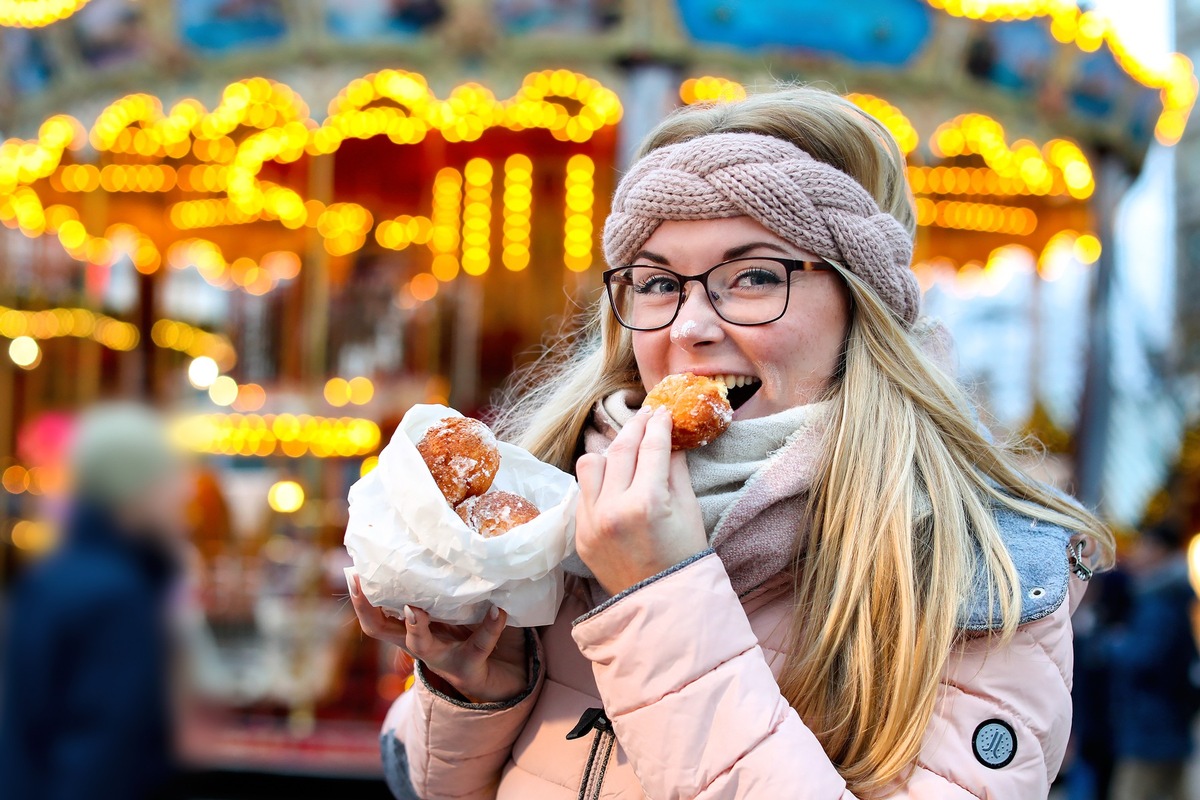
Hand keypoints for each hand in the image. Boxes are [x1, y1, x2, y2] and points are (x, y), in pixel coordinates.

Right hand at [349, 575, 528, 702]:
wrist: (486, 673)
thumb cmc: (458, 632)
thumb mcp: (441, 611)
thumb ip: (430, 589)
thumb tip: (423, 542)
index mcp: (407, 630)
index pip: (374, 618)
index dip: (360, 599)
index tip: (353, 573)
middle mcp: (417, 644)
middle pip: (382, 632)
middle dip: (370, 610)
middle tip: (363, 585)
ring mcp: (440, 656)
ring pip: (420, 645)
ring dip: (415, 627)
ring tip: (415, 608)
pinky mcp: (469, 664)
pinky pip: (479, 645)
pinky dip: (490, 626)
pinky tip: (498, 610)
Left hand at [575, 406, 707, 595]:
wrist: (660, 601)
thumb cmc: (683, 555)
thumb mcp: (689, 509)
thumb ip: (676, 469)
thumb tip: (668, 437)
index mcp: (647, 503)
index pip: (652, 447)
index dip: (659, 425)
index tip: (663, 412)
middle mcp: (614, 509)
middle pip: (621, 449)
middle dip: (636, 426)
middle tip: (646, 416)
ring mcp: (592, 521)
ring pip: (592, 463)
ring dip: (611, 452)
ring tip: (627, 451)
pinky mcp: (580, 532)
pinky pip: (584, 491)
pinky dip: (599, 480)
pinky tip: (614, 479)